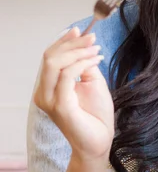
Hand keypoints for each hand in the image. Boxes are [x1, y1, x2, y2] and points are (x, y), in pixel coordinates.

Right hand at [33, 27, 114, 161]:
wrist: (100, 141)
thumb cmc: (95, 115)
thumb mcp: (90, 82)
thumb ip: (83, 65)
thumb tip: (83, 45)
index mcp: (47, 87)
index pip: (49, 58)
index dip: (63, 41)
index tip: (79, 30)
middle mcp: (43, 93)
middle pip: (49, 57)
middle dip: (72, 44)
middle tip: (92, 39)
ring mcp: (50, 101)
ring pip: (55, 64)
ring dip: (78, 52)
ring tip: (96, 50)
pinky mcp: (60, 106)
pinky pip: (67, 76)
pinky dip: (82, 64)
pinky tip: (95, 61)